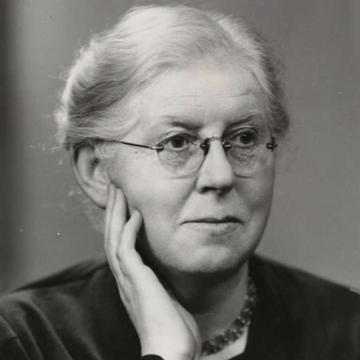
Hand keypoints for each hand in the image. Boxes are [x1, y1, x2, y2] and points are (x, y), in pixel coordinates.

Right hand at [104, 184, 200, 359]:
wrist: (171, 352)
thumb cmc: (174, 329)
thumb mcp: (169, 297)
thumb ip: (164, 280)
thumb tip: (171, 269)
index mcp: (132, 279)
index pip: (121, 243)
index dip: (120, 221)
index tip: (126, 201)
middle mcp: (124, 276)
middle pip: (112, 235)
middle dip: (114, 210)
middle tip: (116, 187)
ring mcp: (127, 278)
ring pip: (114, 237)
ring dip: (116, 213)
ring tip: (119, 191)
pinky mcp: (135, 279)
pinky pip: (126, 248)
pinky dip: (129, 229)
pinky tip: (136, 214)